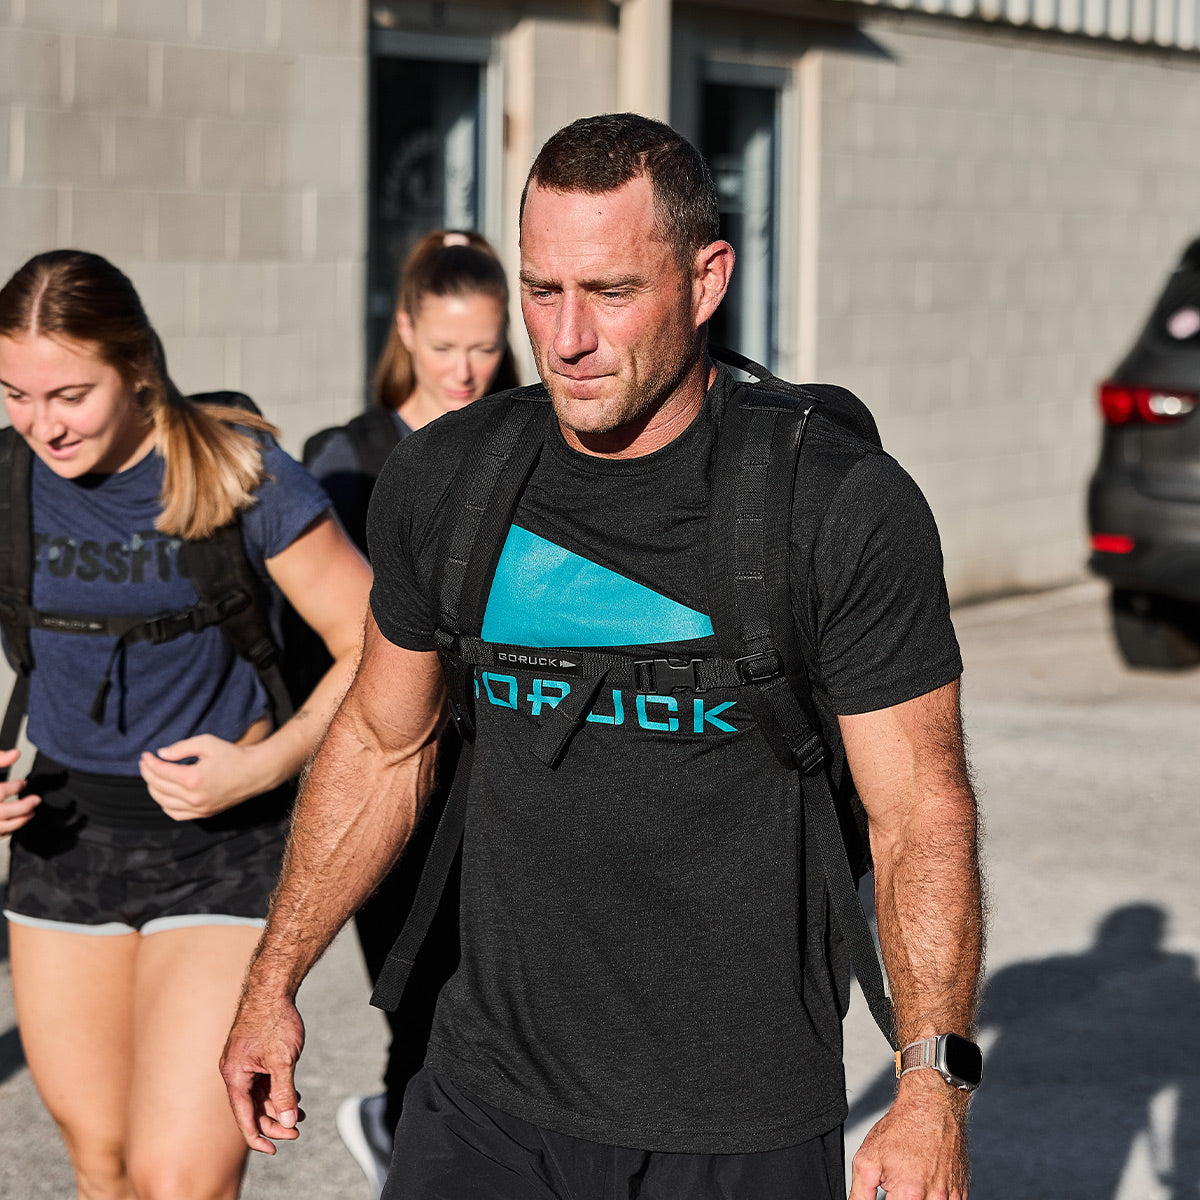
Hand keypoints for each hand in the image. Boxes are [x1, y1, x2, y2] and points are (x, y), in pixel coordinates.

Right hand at [0, 748, 38, 835]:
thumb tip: (16, 753)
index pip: (1, 791)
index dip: (16, 786)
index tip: (24, 783)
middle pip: (2, 812)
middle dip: (23, 807)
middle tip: (36, 800)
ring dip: (18, 822)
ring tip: (30, 813)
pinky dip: (4, 832)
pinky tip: (12, 826)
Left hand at [139, 735, 269, 819]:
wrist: (256, 772)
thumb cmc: (233, 754)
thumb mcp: (207, 743)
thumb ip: (181, 747)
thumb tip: (161, 754)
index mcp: (193, 779)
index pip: (160, 772)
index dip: (149, 762)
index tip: (146, 754)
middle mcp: (193, 797)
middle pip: (158, 787)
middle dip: (148, 773)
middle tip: (146, 763)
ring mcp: (199, 808)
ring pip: (164, 803)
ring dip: (153, 789)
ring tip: (153, 777)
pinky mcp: (204, 813)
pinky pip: (176, 814)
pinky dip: (165, 805)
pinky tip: (164, 794)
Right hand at [220, 988, 307, 1154]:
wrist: (272, 988)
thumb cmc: (275, 1021)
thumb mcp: (283, 1060)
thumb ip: (284, 1092)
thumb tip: (289, 1122)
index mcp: (235, 1075)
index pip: (244, 1116)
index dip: (257, 1136)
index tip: (273, 1150)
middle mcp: (235, 1072)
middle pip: (252, 1108)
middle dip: (274, 1121)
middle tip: (297, 1131)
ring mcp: (244, 1063)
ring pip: (259, 1095)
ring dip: (278, 1106)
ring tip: (301, 1115)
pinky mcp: (253, 1055)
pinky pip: (263, 1081)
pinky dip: (277, 1091)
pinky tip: (294, 1095)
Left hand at [849, 1071, 969, 1199]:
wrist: (931, 1106)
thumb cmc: (902, 1128)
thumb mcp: (867, 1159)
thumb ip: (860, 1193)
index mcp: (909, 1194)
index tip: (888, 1194)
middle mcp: (934, 1199)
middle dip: (901, 1198)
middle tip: (898, 1181)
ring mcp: (951, 1196)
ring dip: (919, 1198)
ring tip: (911, 1178)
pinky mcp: (962, 1191)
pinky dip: (934, 1196)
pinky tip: (926, 1178)